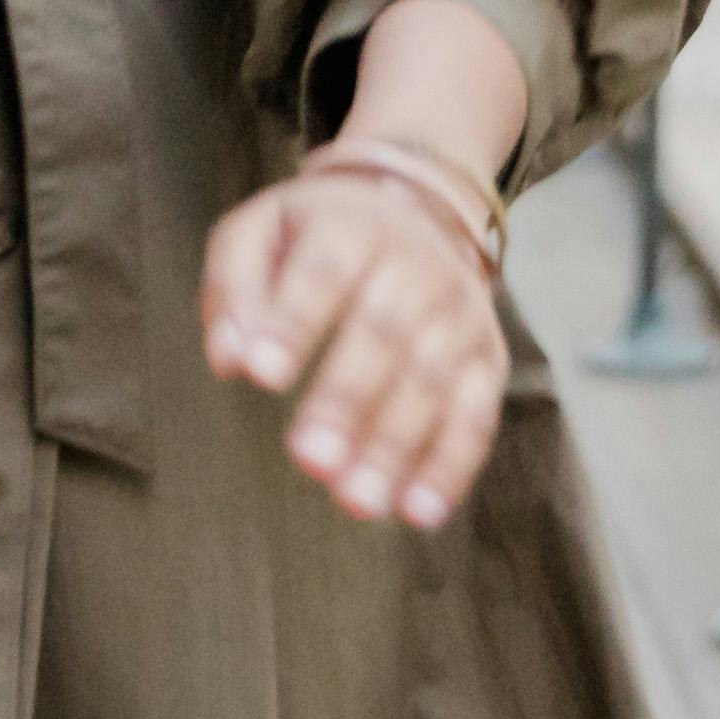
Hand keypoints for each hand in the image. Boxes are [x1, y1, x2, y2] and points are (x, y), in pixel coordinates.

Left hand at [199, 139, 509, 532]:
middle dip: (347, 401)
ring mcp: (460, 313)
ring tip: (355, 501)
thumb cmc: (316, 236)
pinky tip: (418, 512)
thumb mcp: (260, 232)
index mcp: (353, 227)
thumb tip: (230, 360)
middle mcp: (418, 266)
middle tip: (308, 459)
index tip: (261, 375)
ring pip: (432, 382)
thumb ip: (234, 288)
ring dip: (396, 446)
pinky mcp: (488, 358)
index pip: (324, 273)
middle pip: (384, 334)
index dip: (294, 323)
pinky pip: (477, 417)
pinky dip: (451, 467)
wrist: (417, 206)